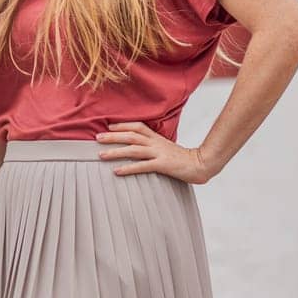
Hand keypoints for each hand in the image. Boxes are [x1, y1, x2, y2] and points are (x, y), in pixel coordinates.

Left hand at [95, 121, 223, 184]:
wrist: (201, 164)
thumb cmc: (182, 158)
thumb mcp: (166, 147)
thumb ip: (153, 145)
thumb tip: (138, 147)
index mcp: (156, 137)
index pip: (137, 126)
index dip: (122, 125)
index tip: (108, 127)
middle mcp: (155, 143)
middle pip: (130, 135)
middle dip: (112, 136)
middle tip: (97, 137)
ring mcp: (159, 153)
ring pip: (133, 149)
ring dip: (115, 151)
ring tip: (101, 154)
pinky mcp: (162, 165)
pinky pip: (142, 166)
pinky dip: (128, 168)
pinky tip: (117, 171)